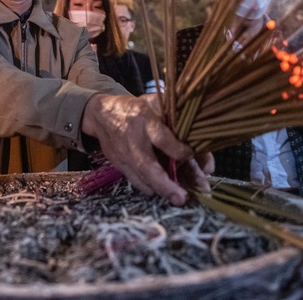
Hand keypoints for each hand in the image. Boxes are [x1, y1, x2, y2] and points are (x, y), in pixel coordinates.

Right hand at [81, 93, 211, 205]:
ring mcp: (124, 157)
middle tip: (183, 198)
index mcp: (145, 121)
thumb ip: (175, 117)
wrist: (101, 115)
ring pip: (143, 180)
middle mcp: (133, 142)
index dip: (179, 150)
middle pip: (149, 168)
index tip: (191, 154)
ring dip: (162, 191)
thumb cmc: (135, 108)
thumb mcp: (155, 103)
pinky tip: (165, 191)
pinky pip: (137, 182)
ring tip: (180, 197)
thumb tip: (200, 135)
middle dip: (167, 186)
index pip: (162, 139)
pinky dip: (152, 188)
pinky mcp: (119, 166)